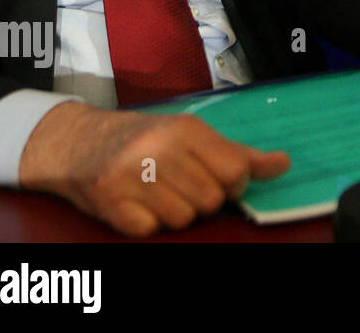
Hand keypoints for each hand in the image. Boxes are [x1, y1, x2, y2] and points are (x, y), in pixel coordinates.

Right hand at [18, 101, 289, 236]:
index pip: (235, 171)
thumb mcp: (191, 135)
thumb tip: (283, 164)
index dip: (233, 184)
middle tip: (180, 185)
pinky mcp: (109, 202)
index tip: (217, 179)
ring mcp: (131, 176)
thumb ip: (237, 154)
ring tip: (157, 193)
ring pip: (182, 219)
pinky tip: (137, 204)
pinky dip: (146, 223)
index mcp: (186, 130)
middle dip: (201, 200)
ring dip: (174, 213)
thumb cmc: (143, 139)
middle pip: (210, 201)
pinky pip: (149, 230)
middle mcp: (159, 149)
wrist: (77, 142)